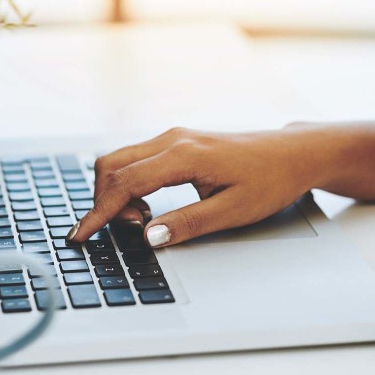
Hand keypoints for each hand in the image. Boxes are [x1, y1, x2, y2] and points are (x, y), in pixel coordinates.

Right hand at [72, 126, 325, 246]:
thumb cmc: (270, 180)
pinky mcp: (177, 142)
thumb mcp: (233, 211)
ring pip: (120, 160)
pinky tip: (148, 207)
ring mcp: (174, 137)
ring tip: (142, 221)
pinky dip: (128, 184)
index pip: (125, 183)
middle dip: (104, 202)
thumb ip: (188, 224)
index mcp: (184, 155)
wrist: (293, 154)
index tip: (81, 235)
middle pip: (112, 166)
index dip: (99, 213)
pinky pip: (136, 159)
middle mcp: (173, 139)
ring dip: (116, 193)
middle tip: (125, 233)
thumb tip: (150, 237)